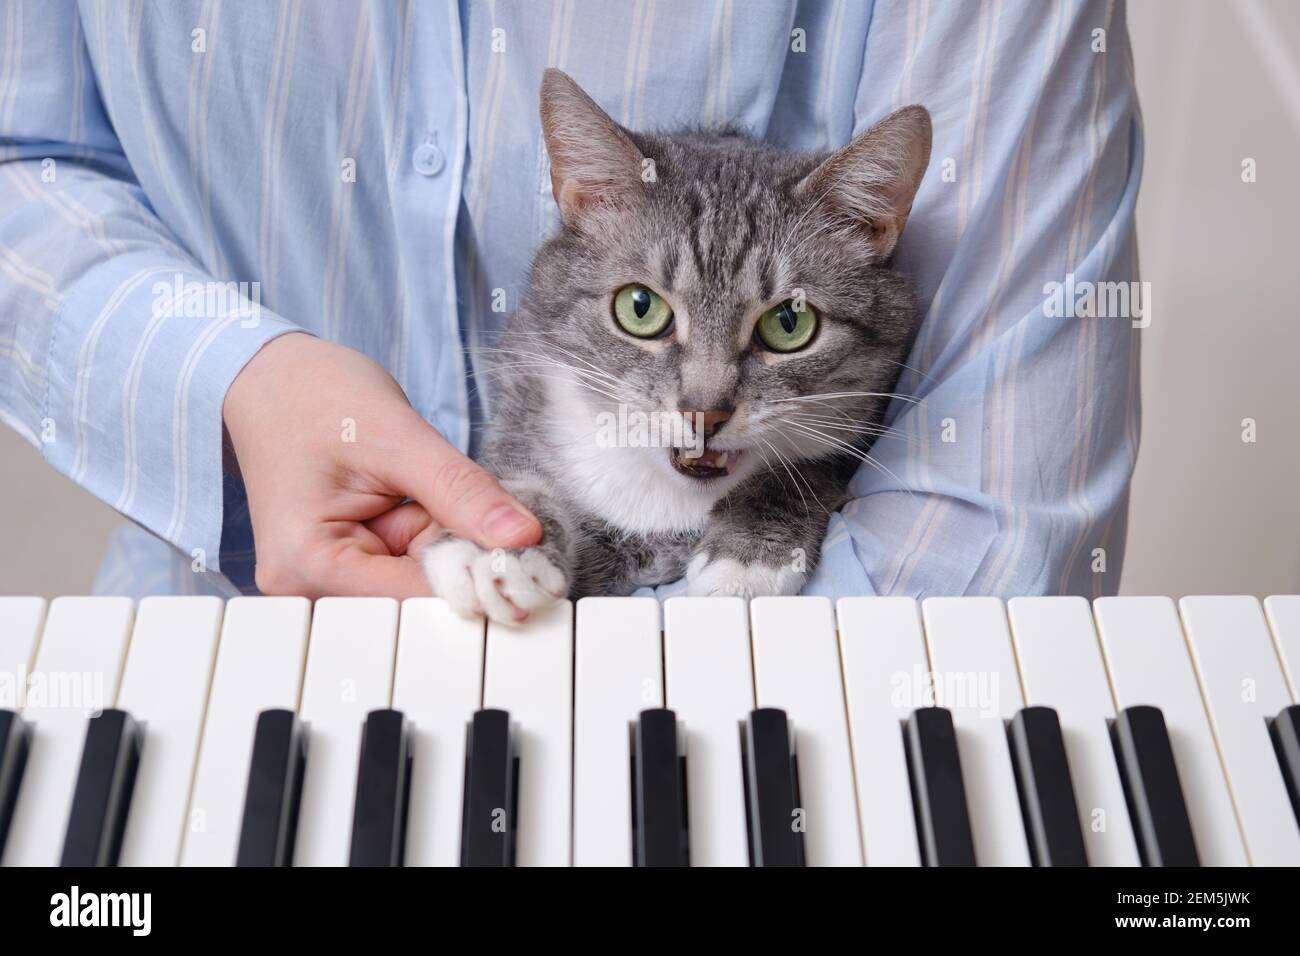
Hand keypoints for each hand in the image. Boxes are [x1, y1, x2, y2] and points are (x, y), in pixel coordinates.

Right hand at [223, 333, 541, 597]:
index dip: (479, 581)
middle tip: (505, 525)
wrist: (273, 379)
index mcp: (308, 565)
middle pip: (418, 602)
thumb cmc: (315, 396)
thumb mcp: (397, 435)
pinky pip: (411, 566)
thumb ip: (460, 490)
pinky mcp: (350, 565)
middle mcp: (309, 587)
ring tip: (444, 496)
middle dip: (468, 564)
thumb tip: (524, 537)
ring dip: (453, 549)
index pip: (414, 600)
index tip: (529, 559)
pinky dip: (438, 539)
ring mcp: (327, 580)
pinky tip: (435, 506)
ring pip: (422, 585)